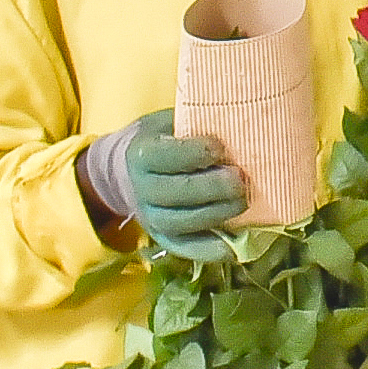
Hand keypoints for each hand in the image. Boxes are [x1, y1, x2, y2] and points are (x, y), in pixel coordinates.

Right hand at [78, 108, 246, 256]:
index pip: (168, 156)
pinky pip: (184, 248)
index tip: (222, 148)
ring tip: (244, 202)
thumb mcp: (169, 122)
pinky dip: (209, 250)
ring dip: (216, 215)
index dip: (197, 153)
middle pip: (177, 192)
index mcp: (142, 154)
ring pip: (182, 222)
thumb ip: (196, 123)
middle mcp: (142, 189)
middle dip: (213, 188)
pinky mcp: (162, 237)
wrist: (123, 170)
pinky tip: (233, 247)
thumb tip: (238, 118)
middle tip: (241, 180)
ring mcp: (150, 217)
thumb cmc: (160, 138)